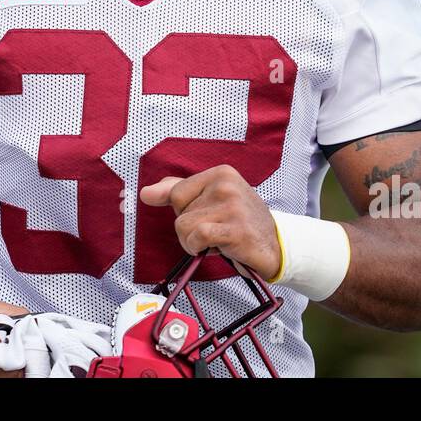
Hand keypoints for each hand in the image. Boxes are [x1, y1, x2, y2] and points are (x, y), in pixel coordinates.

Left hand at [139, 165, 281, 280]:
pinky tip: (217, 248)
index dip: (185, 211)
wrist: (275, 245)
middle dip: (191, 229)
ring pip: (184, 227)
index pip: (176, 193)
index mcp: (221, 173)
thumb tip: (145, 193)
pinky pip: (197, 237)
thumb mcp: (211, 200)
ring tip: (218, 240)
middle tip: (216, 231)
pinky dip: (199, 248)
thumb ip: (177, 192)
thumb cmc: (239, 222)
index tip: (206, 216)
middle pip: (178, 212)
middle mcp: (226, 184)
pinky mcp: (235, 229)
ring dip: (195, 242)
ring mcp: (232, 206)